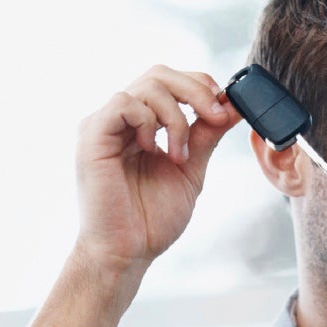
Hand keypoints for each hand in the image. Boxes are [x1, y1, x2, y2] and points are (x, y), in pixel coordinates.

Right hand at [75, 66, 236, 280]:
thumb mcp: (190, 168)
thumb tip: (235, 105)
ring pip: (146, 86)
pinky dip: (147, 120)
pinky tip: (152, 149)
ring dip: (175, 117)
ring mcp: (104, 124)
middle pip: (159, 74)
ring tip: (179, 154)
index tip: (224, 111)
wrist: (128, 252)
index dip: (200, 86)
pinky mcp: (92, 136)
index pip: (170, 81)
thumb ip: (206, 134)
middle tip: (215, 118)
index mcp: (140, 124)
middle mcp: (120, 119)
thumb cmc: (151, 218)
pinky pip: (123, 103)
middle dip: (196, 91)